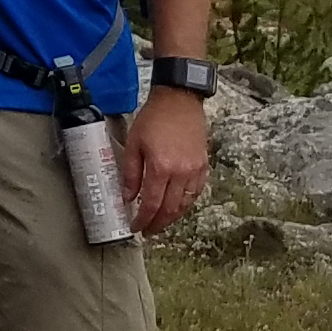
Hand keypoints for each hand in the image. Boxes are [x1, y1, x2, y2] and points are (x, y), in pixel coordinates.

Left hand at [117, 84, 209, 235]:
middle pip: (170, 210)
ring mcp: (195, 170)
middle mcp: (181, 173)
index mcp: (161, 168)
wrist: (179, 100)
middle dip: (157, 225)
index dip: (143, 220)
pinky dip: (186, 204)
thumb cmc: (154, 118)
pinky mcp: (204, 166)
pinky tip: (177, 206)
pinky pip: (196, 193)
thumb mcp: (134, 144)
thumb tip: (128, 197)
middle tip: (147, 231)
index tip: (136, 227)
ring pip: (185, 205)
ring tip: (160, 222)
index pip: (152, 205)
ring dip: (172, 218)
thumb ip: (131, 173)